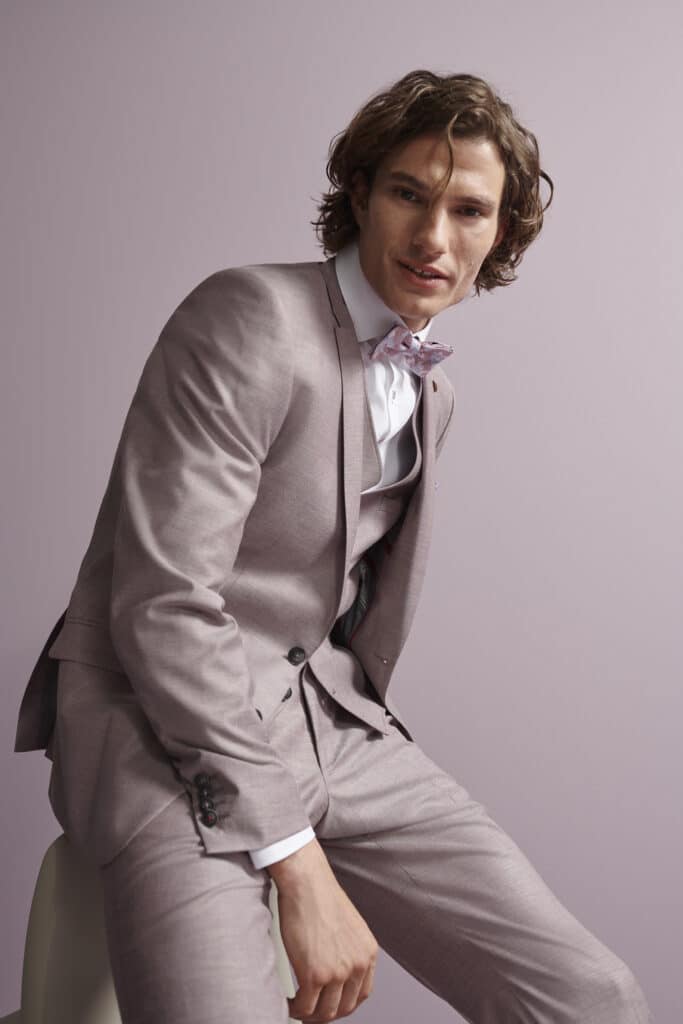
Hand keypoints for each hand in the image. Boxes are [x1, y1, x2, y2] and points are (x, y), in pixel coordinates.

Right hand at [267, 839, 378, 1020]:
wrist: (306, 882)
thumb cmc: (320, 896)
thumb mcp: (348, 926)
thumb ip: (348, 950)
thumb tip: (335, 968)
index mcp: (368, 952)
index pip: (361, 994)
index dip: (344, 1004)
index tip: (330, 1004)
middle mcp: (357, 964)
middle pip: (344, 1008)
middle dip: (326, 1013)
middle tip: (310, 1010)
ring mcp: (337, 972)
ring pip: (325, 1012)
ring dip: (309, 1014)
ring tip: (297, 1006)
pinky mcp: (314, 974)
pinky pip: (305, 1007)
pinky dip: (295, 1009)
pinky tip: (289, 1002)